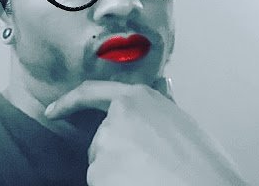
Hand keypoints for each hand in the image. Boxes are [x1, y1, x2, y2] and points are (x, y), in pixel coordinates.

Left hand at [45, 79, 248, 185]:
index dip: (69, 102)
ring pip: (101, 168)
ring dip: (118, 176)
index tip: (53, 111)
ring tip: (152, 178)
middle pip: (101, 141)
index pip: (91, 93)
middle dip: (116, 156)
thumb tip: (163, 83)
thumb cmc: (205, 165)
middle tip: (149, 168)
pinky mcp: (100, 173)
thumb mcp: (183, 122)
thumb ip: (163, 102)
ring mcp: (106, 145)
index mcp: (138, 98)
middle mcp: (116, 117)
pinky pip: (102, 184)